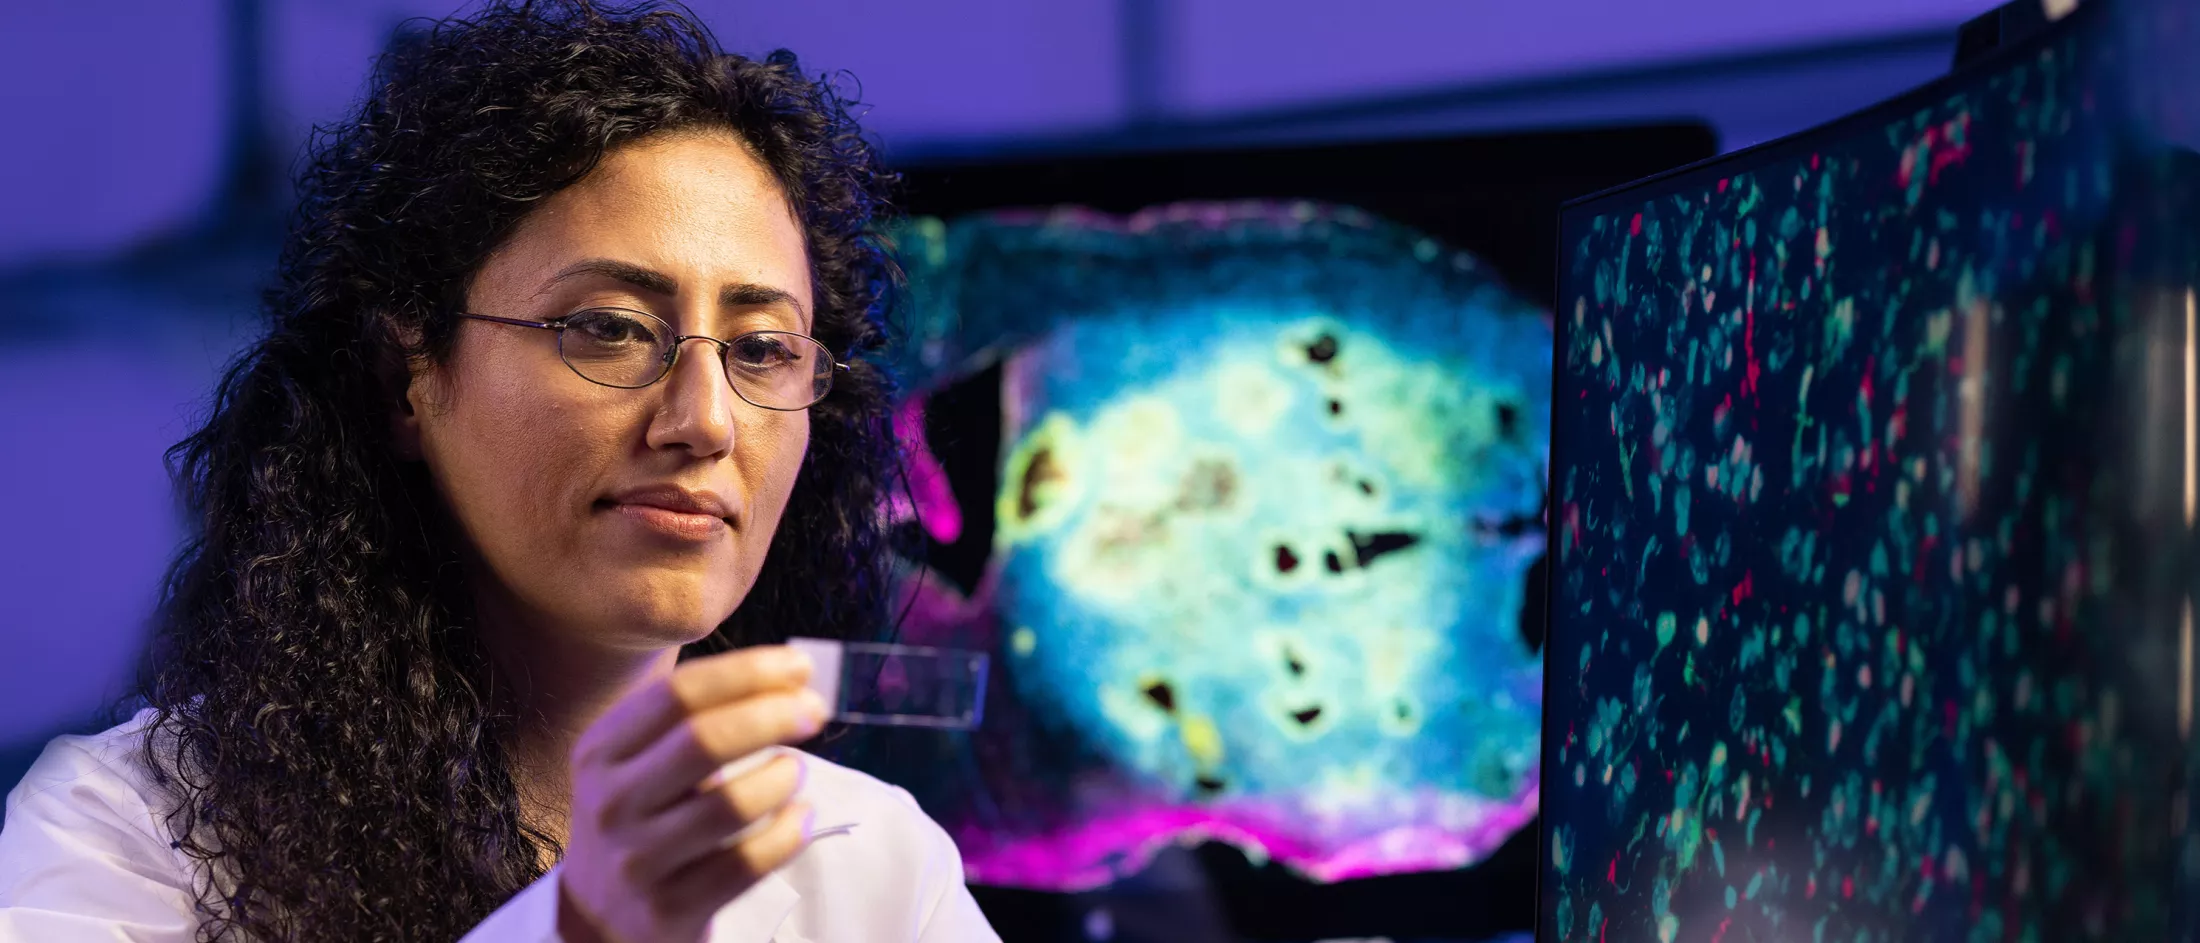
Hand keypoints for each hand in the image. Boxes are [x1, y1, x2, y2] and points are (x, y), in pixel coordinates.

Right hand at [556, 645, 830, 942]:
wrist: (599, 916)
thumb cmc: (640, 817)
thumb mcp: (637, 761)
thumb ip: (696, 718)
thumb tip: (791, 677)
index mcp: (601, 751)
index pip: (679, 693)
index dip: (748, 672)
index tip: (799, 667)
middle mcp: (611, 802)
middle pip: (704, 740)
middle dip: (773, 716)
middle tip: (814, 712)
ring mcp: (637, 860)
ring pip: (731, 806)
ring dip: (782, 778)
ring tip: (796, 771)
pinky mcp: (670, 909)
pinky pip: (748, 863)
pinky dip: (788, 834)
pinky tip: (800, 818)